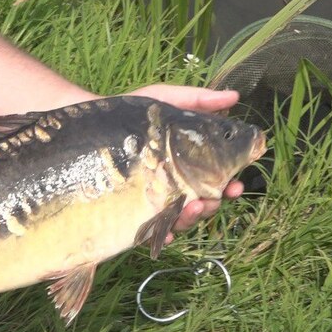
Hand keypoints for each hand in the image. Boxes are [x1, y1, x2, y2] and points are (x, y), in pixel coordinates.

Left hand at [121, 84, 245, 238]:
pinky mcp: (135, 211)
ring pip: (181, 219)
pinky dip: (162, 234)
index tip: (236, 185)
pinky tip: (165, 233)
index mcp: (189, 166)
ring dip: (191, 218)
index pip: (216, 181)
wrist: (95, 126)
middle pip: (203, 204)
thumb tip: (234, 96)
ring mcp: (156, 200)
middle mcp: (176, 186)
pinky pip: (152, 230)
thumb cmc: (135, 115)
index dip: (229, 186)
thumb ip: (198, 100)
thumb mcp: (166, 100)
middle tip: (213, 199)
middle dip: (212, 205)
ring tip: (191, 207)